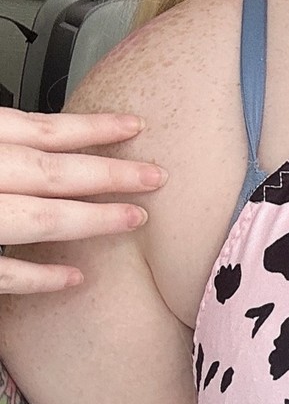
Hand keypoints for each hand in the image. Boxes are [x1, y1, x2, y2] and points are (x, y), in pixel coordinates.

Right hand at [0, 109, 166, 293]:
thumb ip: (8, 143)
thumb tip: (37, 140)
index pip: (46, 130)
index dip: (95, 128)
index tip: (136, 126)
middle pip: (56, 173)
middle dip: (113, 175)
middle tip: (158, 176)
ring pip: (41, 219)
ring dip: (94, 219)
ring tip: (136, 218)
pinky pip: (5, 273)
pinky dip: (41, 276)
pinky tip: (75, 277)